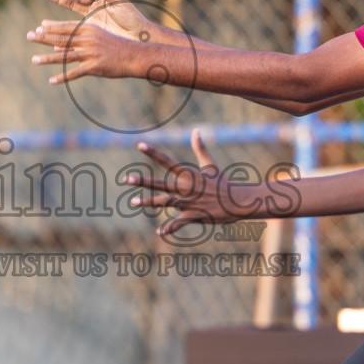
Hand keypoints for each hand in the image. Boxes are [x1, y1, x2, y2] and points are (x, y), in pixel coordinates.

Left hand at [27, 17, 139, 83]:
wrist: (134, 56)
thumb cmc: (116, 46)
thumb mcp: (99, 36)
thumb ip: (80, 40)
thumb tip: (60, 46)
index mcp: (89, 29)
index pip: (65, 28)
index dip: (50, 28)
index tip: (37, 28)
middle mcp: (87, 40)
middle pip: (60, 39)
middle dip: (43, 37)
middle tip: (28, 36)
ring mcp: (90, 53)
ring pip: (64, 56)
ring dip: (47, 58)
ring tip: (33, 60)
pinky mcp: (94, 66)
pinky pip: (75, 73)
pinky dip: (62, 77)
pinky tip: (51, 81)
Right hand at [41, 0, 158, 41]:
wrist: (140, 37)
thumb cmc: (133, 19)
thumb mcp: (121, 4)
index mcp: (100, 2)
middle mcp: (95, 11)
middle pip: (74, 4)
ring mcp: (94, 23)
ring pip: (72, 20)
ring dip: (59, 21)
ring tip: (44, 23)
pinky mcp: (95, 35)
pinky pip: (78, 35)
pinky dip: (67, 37)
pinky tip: (56, 41)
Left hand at [124, 130, 256, 235]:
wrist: (237, 201)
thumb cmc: (222, 183)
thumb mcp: (210, 165)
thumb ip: (200, 148)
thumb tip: (196, 130)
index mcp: (188, 175)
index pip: (167, 161)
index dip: (153, 153)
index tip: (140, 145)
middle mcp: (186, 188)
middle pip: (161, 183)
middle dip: (143, 181)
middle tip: (126, 179)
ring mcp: (189, 202)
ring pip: (165, 202)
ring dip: (149, 202)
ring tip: (132, 201)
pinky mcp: (194, 215)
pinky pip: (179, 223)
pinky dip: (170, 228)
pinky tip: (160, 232)